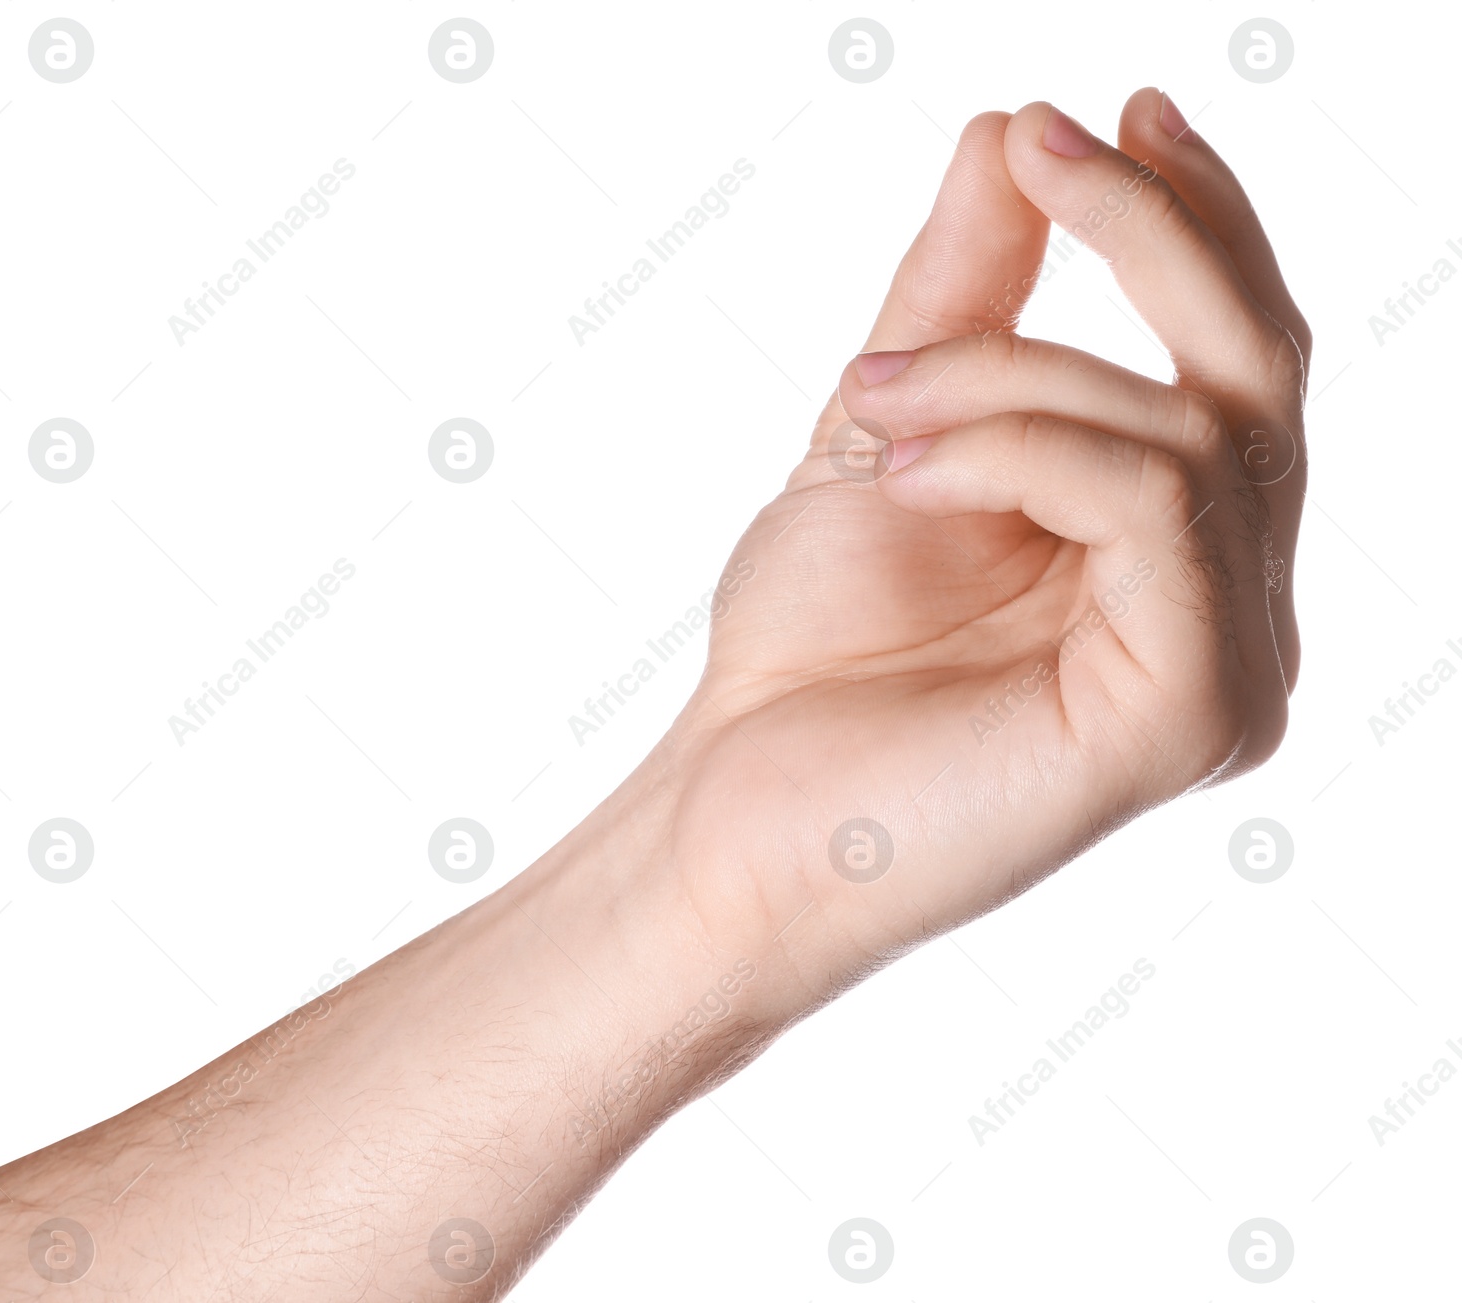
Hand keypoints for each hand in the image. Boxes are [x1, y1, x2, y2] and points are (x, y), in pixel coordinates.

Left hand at [661, 90, 1309, 1017]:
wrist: (735, 804)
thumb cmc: (809, 646)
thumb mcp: (891, 431)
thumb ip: (968, 297)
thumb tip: (1011, 133)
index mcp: (1175, 554)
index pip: (1235, 363)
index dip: (1197, 225)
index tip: (1105, 115)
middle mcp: (1229, 607)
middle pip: (1259, 369)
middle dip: (1150, 233)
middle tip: (1043, 147)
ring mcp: (1229, 665)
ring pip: (1195, 426)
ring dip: (1013, 373)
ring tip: (878, 398)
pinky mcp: (1194, 711)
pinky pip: (1157, 506)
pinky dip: (1021, 452)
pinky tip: (909, 477)